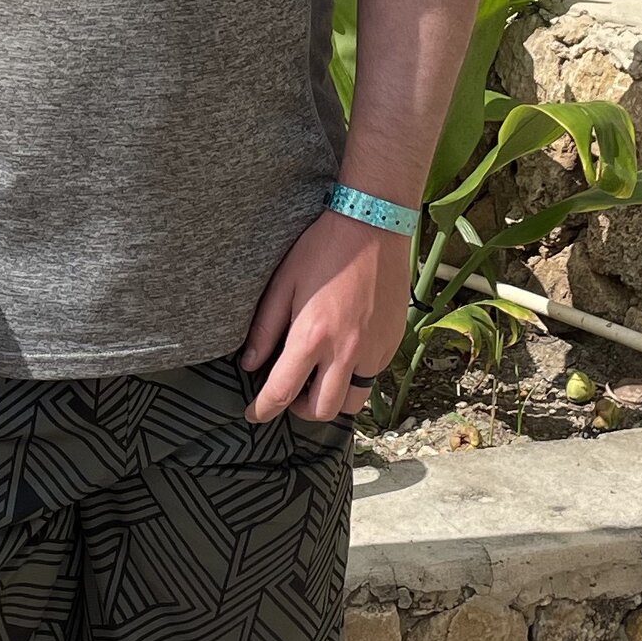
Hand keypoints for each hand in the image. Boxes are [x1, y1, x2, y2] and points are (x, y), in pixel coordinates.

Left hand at [241, 209, 411, 424]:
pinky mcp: (391, 343)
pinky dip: (355, 378)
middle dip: (300, 409)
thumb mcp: (283, 283)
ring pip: (352, 402)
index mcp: (312, 337)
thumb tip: (249, 363)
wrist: (374, 226)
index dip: (263, 410)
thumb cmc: (324, 249)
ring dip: (331, 399)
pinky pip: (372, 377)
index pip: (282, 392)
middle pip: (322, 410)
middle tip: (290, 393)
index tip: (254, 414)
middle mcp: (346, 352)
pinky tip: (343, 356)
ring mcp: (373, 350)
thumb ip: (265, 328)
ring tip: (319, 380)